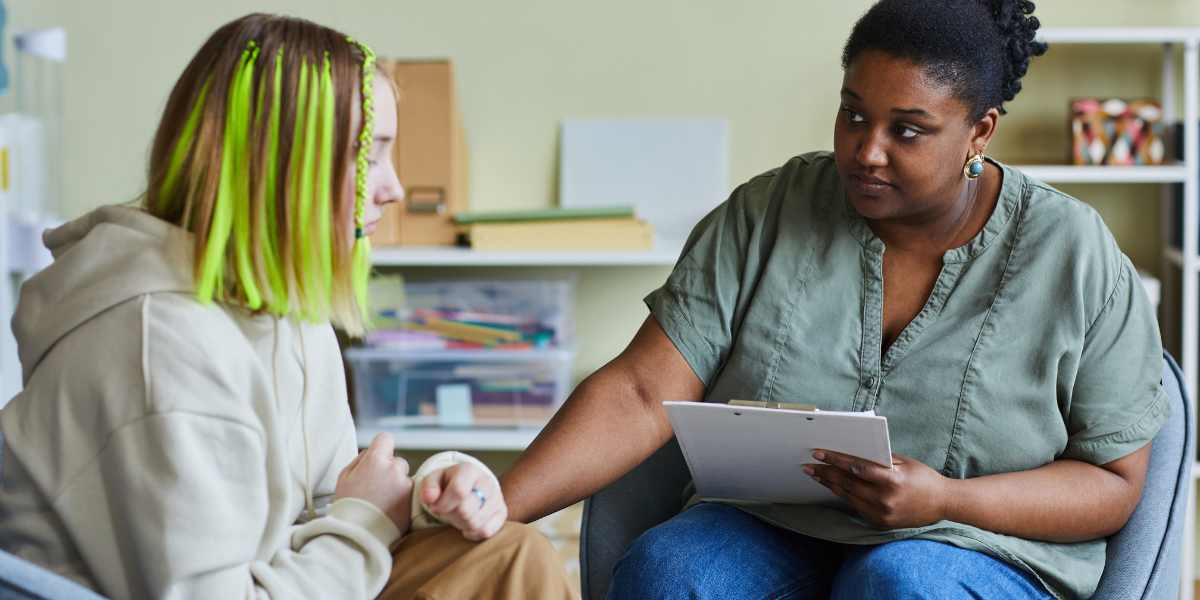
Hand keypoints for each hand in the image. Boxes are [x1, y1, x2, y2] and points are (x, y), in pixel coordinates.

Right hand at [334, 433, 413, 533]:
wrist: (357, 536)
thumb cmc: (348, 506)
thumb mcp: (345, 477)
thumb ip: (362, 459)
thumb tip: (373, 451)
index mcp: (375, 461)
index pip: (385, 438)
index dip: (381, 447)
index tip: (378, 457)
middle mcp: (394, 469)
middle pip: (396, 461)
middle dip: (389, 471)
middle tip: (376, 489)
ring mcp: (405, 484)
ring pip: (404, 477)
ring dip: (397, 485)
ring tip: (382, 503)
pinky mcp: (413, 500)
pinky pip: (409, 492)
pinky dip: (402, 499)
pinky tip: (389, 510)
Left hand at [419, 463, 506, 540]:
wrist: (467, 486)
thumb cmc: (447, 484)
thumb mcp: (433, 481)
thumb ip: (428, 488)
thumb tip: (429, 497)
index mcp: (469, 470)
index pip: (458, 491)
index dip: (443, 505)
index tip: (435, 507)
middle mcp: (487, 482)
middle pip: (466, 511)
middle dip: (450, 515)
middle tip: (447, 511)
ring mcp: (497, 497)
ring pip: (475, 523)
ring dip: (460, 524)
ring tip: (457, 516)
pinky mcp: (502, 513)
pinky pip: (486, 532)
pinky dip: (472, 533)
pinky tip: (467, 525)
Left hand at [804, 450, 948, 529]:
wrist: (943, 504)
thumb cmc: (924, 478)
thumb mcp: (903, 462)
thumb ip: (878, 459)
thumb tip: (851, 452)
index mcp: (891, 481)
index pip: (855, 468)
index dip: (834, 460)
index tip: (818, 453)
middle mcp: (884, 500)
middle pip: (847, 483)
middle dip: (826, 473)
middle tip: (810, 466)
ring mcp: (881, 515)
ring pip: (848, 496)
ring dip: (830, 485)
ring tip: (817, 476)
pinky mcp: (879, 524)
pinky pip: (856, 507)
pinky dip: (845, 496)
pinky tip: (835, 487)